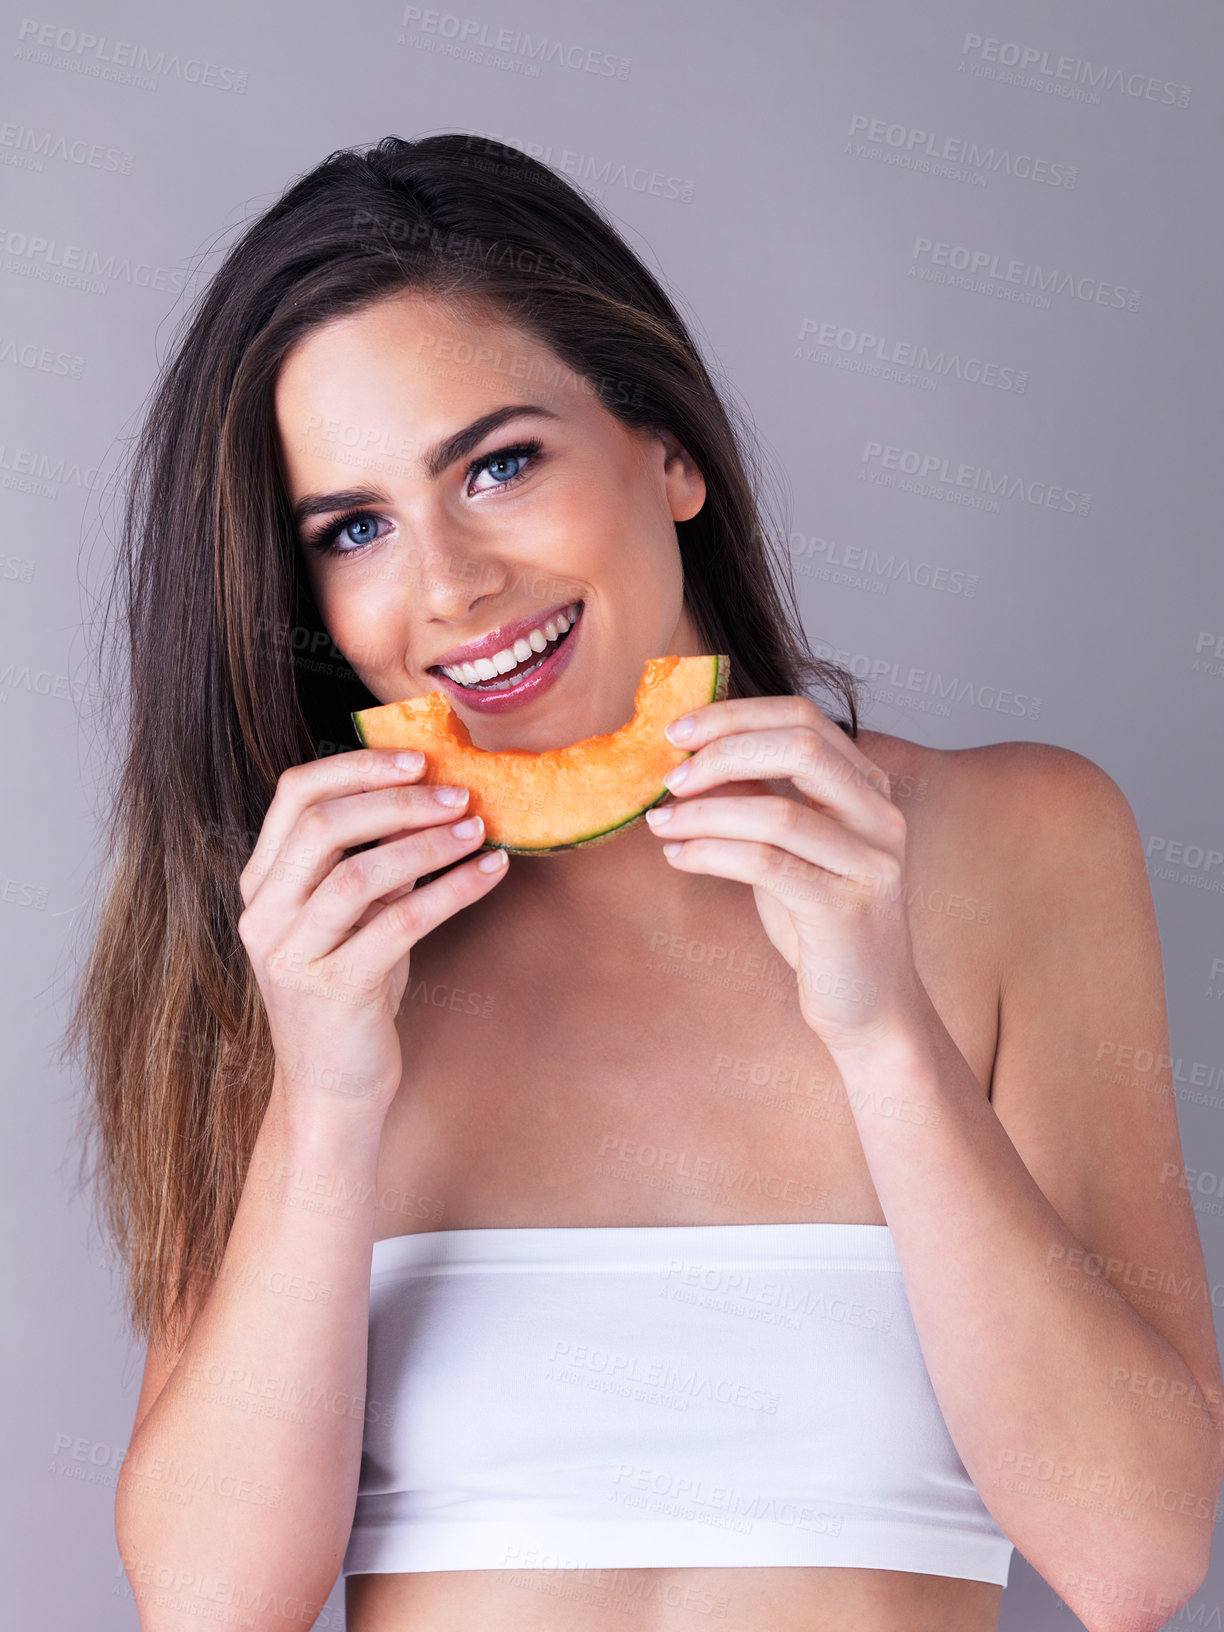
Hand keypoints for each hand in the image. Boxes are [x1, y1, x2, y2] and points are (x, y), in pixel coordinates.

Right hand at [237, 749, 507, 1113]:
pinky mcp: (334, 990)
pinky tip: (490, 874)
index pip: (294, 796)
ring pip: (360, 873)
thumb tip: (428, 796)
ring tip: (477, 829)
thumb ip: (372, 861)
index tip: (417, 758)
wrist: (332, 1089)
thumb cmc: (351, 993)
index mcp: (261, 885)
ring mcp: (292, 955)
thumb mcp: (354, 917)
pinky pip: (400, 923)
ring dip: (428, 843)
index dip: (357, 767)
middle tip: (458, 794)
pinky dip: (452, 891)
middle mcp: (264, 915)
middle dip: (398, 800)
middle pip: (323, 825)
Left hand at [644, 695, 923, 1053]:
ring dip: (704, 812)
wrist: (869, 1006)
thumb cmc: (821, 923)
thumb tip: (692, 759)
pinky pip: (766, 864)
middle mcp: (879, 816)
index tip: (678, 731)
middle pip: (800, 746)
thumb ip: (756, 800)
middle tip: (670, 777)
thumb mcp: (787, 849)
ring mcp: (870, 862)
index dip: (735, 715)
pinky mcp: (846, 909)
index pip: (803, 718)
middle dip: (722, 752)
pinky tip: (678, 856)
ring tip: (661, 823)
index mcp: (868, 788)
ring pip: (777, 811)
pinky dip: (711, 853)